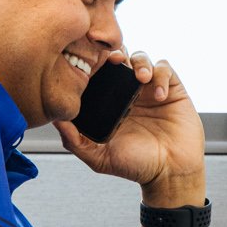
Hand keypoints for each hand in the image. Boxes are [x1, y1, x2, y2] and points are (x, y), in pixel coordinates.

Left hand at [55, 51, 205, 199]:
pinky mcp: (172, 89)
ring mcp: (149, 89)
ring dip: (139, 62)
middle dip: (115, 54)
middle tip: (114, 61)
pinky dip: (160, 75)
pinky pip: (165, 69)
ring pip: (141, 58)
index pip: (98, 73)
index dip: (94, 63)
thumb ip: (75, 141)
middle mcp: (128, 92)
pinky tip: (158, 96)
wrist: (170, 173)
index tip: (90, 65)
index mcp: (109, 103)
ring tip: (140, 78)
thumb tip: (54, 120)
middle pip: (119, 58)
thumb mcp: (99, 157)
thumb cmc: (135, 166)